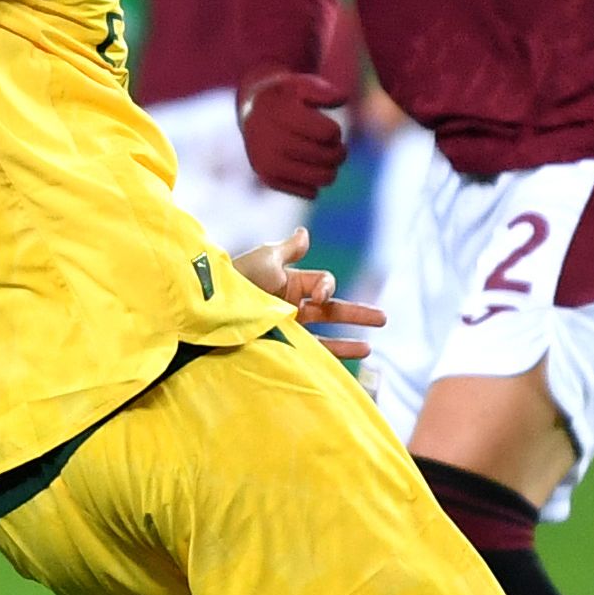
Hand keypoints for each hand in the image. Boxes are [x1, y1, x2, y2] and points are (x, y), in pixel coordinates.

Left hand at [230, 227, 385, 358]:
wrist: (210, 311)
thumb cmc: (238, 280)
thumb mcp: (265, 259)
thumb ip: (289, 250)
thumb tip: (305, 232)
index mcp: (288, 284)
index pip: (323, 283)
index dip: (328, 286)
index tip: (319, 296)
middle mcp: (290, 308)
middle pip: (331, 310)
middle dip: (356, 314)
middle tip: (383, 318)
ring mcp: (286, 331)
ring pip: (325, 336)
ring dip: (347, 341)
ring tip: (369, 348)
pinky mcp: (280, 350)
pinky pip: (309, 355)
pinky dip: (329, 359)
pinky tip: (345, 363)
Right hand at [239, 67, 347, 198]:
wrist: (253, 111)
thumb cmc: (286, 97)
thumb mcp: (302, 84)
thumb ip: (323, 90)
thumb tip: (341, 98)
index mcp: (279, 113)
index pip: (327, 134)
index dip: (335, 131)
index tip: (329, 128)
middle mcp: (268, 139)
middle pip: (328, 157)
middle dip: (339, 151)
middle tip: (334, 145)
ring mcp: (266, 162)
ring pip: (323, 178)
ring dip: (332, 168)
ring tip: (327, 157)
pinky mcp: (268, 179)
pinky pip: (310, 192)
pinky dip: (315, 181)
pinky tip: (309, 167)